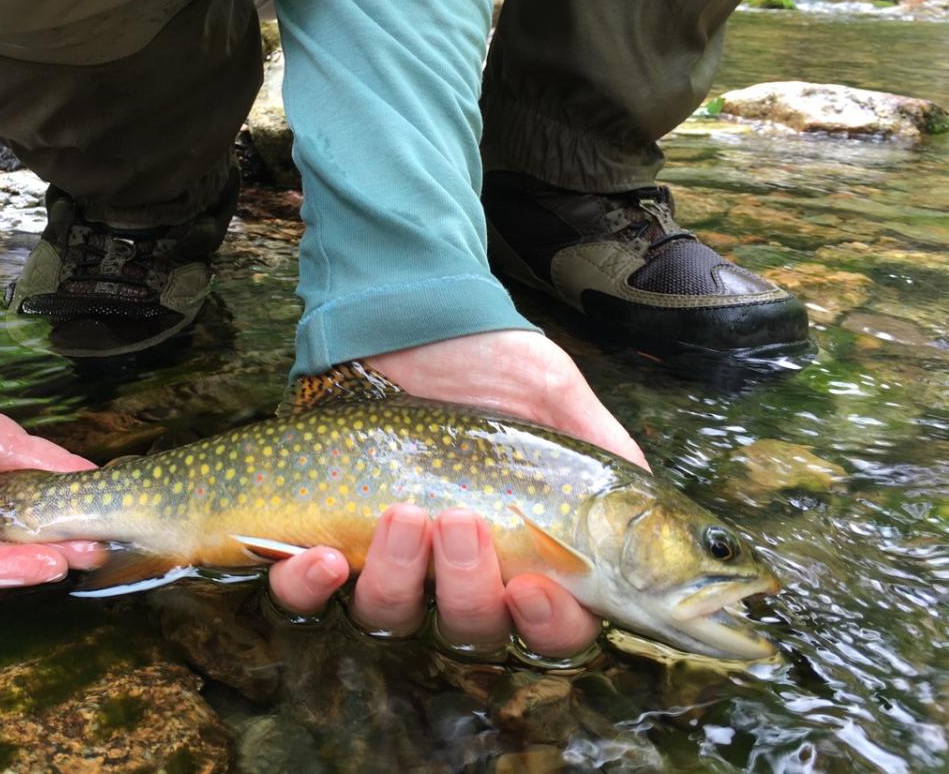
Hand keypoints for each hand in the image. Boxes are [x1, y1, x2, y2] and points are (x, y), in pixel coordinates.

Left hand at [268, 330, 646, 655]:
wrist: (402, 316)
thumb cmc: (484, 357)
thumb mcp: (554, 392)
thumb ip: (602, 449)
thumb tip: (644, 499)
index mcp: (523, 549)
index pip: (550, 625)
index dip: (548, 627)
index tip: (535, 589)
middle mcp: (455, 569)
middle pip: (471, 631)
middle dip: (468, 590)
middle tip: (463, 522)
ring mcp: (386, 560)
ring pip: (392, 617)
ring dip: (398, 578)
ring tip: (401, 513)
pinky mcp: (321, 538)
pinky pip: (304, 595)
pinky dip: (309, 587)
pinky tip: (322, 555)